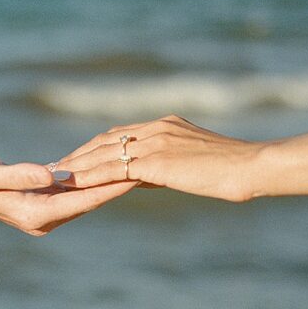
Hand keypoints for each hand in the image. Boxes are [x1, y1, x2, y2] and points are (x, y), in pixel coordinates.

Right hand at [0, 142, 135, 235]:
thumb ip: (20, 175)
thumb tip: (51, 175)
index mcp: (34, 213)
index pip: (81, 199)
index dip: (110, 187)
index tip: (135, 176)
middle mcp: (42, 218)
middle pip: (90, 200)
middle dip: (119, 186)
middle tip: (150, 170)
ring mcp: (43, 212)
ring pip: (86, 197)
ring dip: (110, 183)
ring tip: (140, 168)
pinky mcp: (43, 201)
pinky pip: (76, 192)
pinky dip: (95, 181)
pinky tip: (114, 169)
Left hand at [55, 115, 261, 201]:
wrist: (250, 166)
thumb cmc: (232, 171)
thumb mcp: (193, 164)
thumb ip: (165, 166)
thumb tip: (143, 177)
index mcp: (166, 125)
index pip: (121, 134)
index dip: (96, 147)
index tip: (77, 158)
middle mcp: (157, 128)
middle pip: (106, 140)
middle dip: (80, 154)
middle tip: (57, 167)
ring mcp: (155, 142)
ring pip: (105, 152)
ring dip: (78, 165)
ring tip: (56, 176)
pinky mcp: (156, 160)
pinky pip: (114, 168)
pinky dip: (91, 175)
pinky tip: (74, 183)